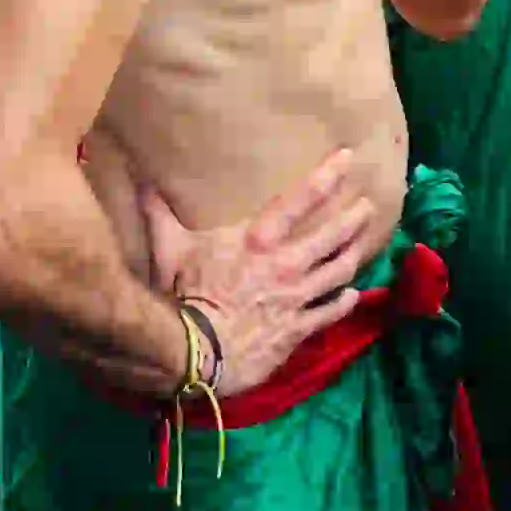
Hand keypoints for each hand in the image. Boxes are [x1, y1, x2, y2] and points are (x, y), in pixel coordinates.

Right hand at [147, 157, 379, 396]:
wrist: (197, 353)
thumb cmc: (185, 296)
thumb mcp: (170, 249)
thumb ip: (160, 213)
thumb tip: (141, 180)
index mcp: (260, 239)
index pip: (302, 198)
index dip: (329, 175)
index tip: (349, 158)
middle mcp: (287, 263)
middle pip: (332, 234)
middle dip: (354, 218)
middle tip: (368, 206)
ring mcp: (296, 297)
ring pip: (339, 270)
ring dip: (353, 255)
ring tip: (364, 245)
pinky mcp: (298, 329)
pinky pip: (330, 313)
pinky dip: (343, 302)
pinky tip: (352, 296)